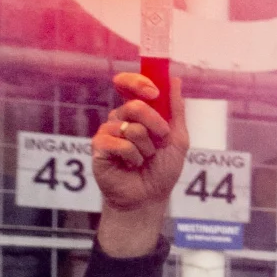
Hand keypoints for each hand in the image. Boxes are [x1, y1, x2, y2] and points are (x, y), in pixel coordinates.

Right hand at [89, 69, 182, 258]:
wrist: (150, 196)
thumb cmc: (163, 168)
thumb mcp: (178, 138)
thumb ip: (175, 110)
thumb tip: (175, 80)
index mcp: (137, 112)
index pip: (128, 85)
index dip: (137, 82)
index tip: (154, 92)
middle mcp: (120, 118)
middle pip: (135, 106)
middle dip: (156, 125)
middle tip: (161, 140)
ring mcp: (107, 132)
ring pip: (131, 128)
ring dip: (147, 148)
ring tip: (144, 159)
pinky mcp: (98, 148)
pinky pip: (120, 144)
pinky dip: (134, 157)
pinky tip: (131, 165)